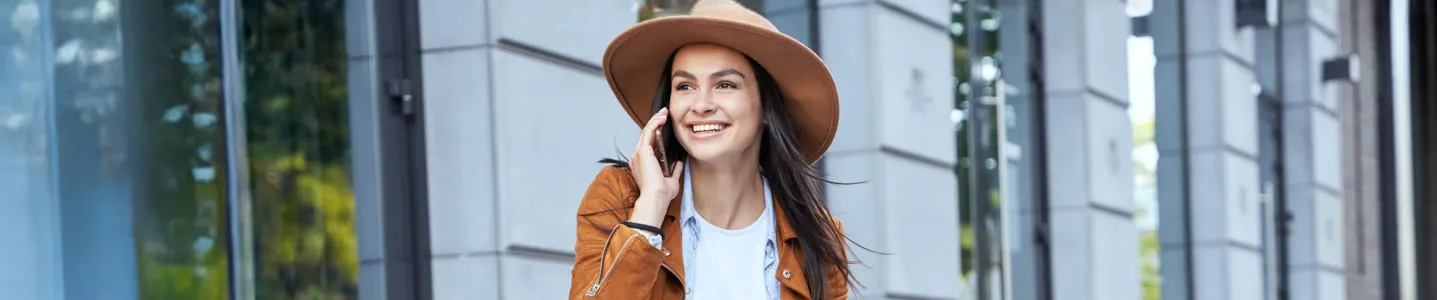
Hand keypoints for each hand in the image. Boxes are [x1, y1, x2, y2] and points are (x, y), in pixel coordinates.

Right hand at [628, 108, 683, 226]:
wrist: (657, 197)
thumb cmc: (662, 193)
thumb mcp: (671, 180)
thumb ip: (674, 170)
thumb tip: (679, 162)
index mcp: (643, 164)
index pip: (648, 143)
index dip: (655, 132)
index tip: (664, 125)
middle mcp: (638, 157)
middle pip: (646, 135)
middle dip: (655, 122)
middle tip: (664, 113)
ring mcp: (638, 153)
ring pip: (646, 131)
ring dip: (655, 120)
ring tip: (664, 112)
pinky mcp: (642, 151)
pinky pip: (648, 132)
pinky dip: (655, 123)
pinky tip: (662, 117)